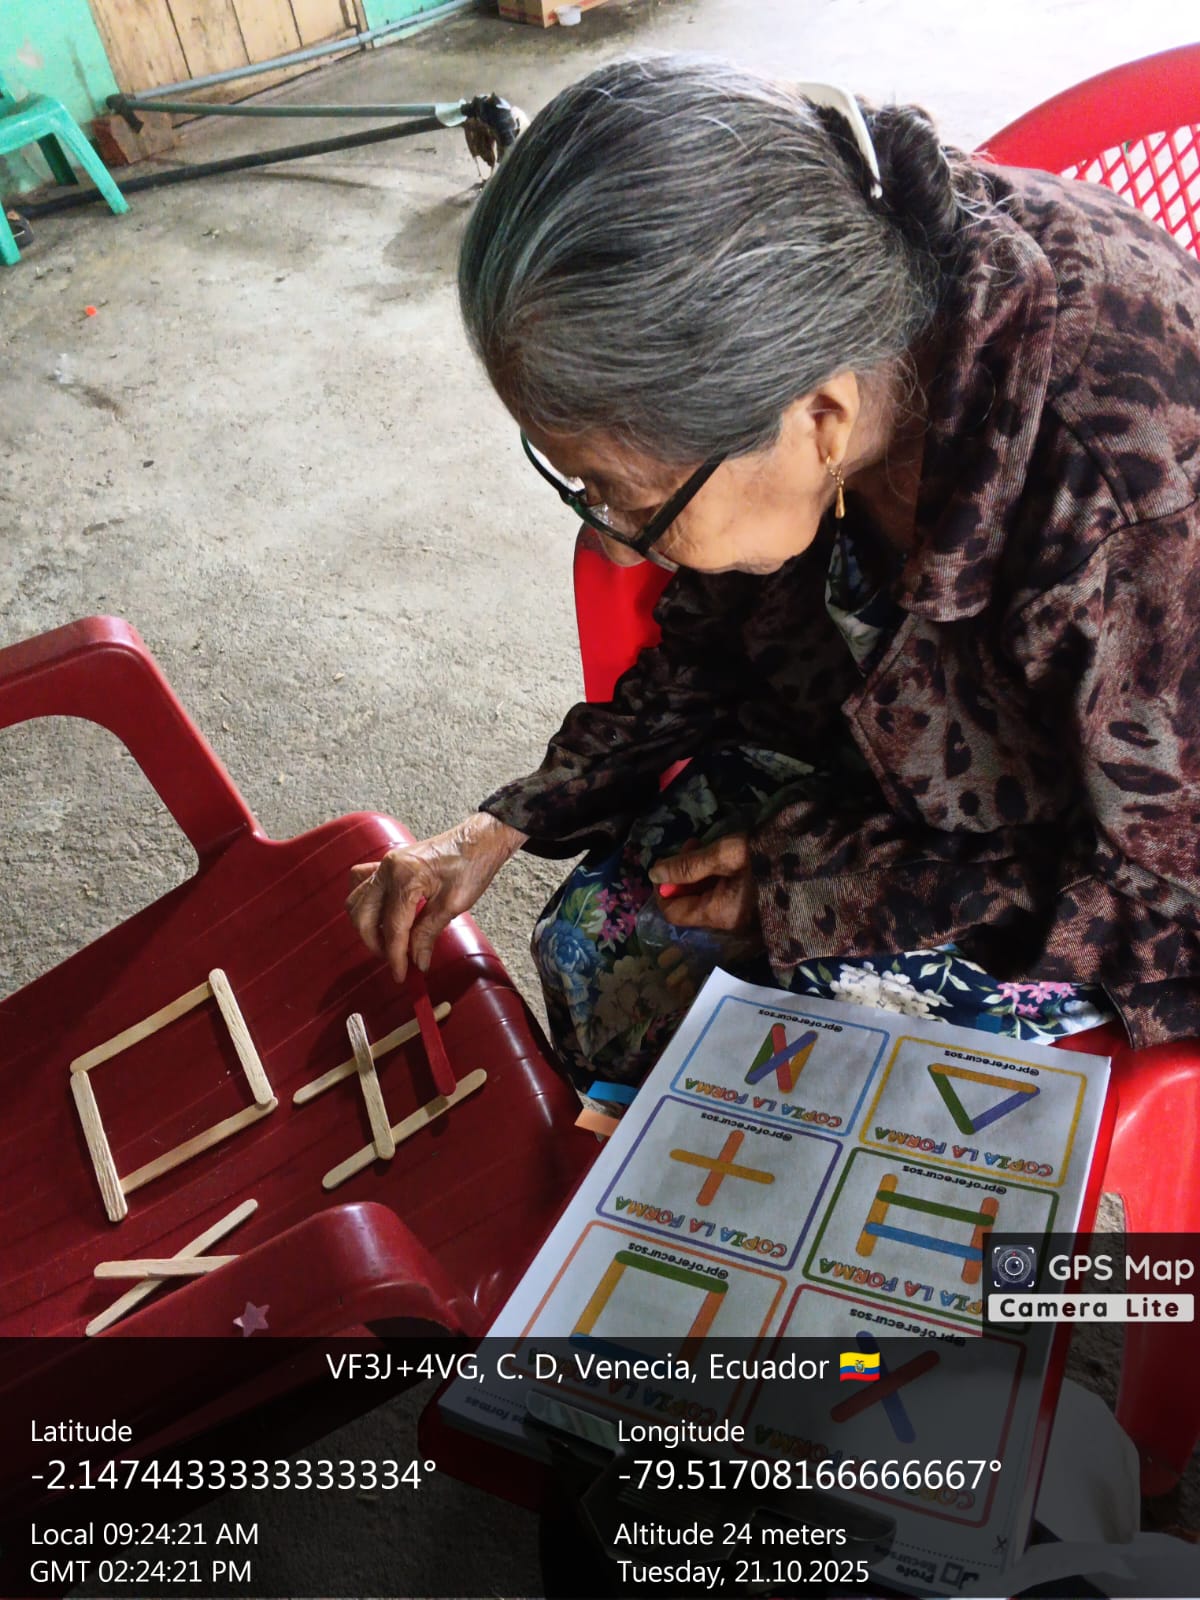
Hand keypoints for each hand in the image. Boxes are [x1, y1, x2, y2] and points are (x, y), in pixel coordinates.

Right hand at [346, 812, 526, 982]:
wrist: (479, 840)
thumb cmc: (472, 866)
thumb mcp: (453, 904)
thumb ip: (429, 933)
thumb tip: (417, 961)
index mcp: (406, 877)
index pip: (394, 927)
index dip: (396, 956)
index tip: (401, 975)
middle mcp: (388, 868)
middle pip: (364, 916)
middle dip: (376, 944)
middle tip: (396, 961)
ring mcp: (384, 864)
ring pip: (357, 902)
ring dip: (367, 927)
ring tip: (389, 943)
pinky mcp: (387, 864)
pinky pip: (361, 884)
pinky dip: (365, 905)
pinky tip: (379, 917)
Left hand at [648, 834, 758, 933]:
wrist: (816, 864)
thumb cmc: (766, 857)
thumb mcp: (724, 854)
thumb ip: (687, 865)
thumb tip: (654, 874)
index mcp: (718, 914)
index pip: (673, 912)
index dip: (663, 889)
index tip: (668, 864)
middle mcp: (728, 924)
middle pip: (690, 905)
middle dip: (683, 876)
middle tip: (693, 845)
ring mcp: (743, 920)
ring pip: (707, 900)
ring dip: (700, 875)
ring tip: (708, 847)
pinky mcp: (755, 912)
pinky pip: (725, 899)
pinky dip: (717, 881)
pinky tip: (725, 860)